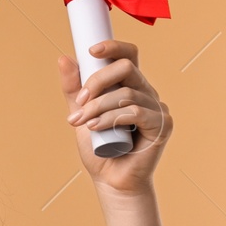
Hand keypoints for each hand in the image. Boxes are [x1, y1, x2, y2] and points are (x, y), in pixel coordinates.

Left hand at [57, 39, 172, 195]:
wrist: (110, 179)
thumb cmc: (98, 147)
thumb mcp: (80, 113)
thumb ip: (74, 89)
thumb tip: (63, 58)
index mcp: (130, 85)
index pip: (128, 55)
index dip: (113, 46)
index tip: (91, 50)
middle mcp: (146, 92)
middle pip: (126, 67)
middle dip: (97, 81)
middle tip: (79, 102)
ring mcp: (156, 108)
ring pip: (126, 93)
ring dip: (98, 107)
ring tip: (82, 123)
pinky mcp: (162, 125)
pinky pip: (135, 113)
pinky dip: (111, 118)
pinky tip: (96, 128)